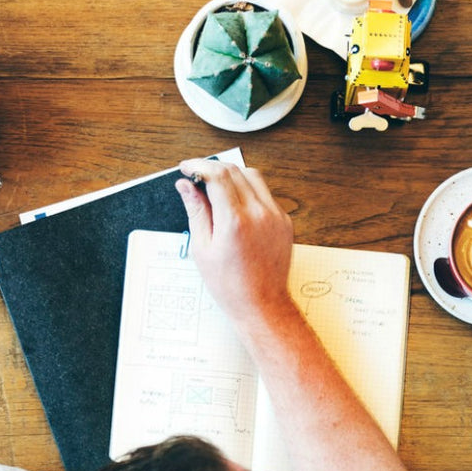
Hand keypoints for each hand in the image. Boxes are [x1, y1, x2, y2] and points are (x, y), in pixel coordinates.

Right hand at [175, 160, 295, 325]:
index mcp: (235, 221)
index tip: (187, 168)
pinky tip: (236, 203)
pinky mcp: (285, 221)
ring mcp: (275, 216)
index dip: (199, 166)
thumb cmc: (230, 285)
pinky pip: (265, 193)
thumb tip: (186, 186)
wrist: (262, 304)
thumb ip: (196, 211)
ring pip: (253, 176)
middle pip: (234, 171)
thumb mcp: (202, 248)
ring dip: (232, 174)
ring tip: (216, 186)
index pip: (217, 175)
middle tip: (198, 176)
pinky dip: (248, 189)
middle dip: (212, 168)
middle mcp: (258, 214)